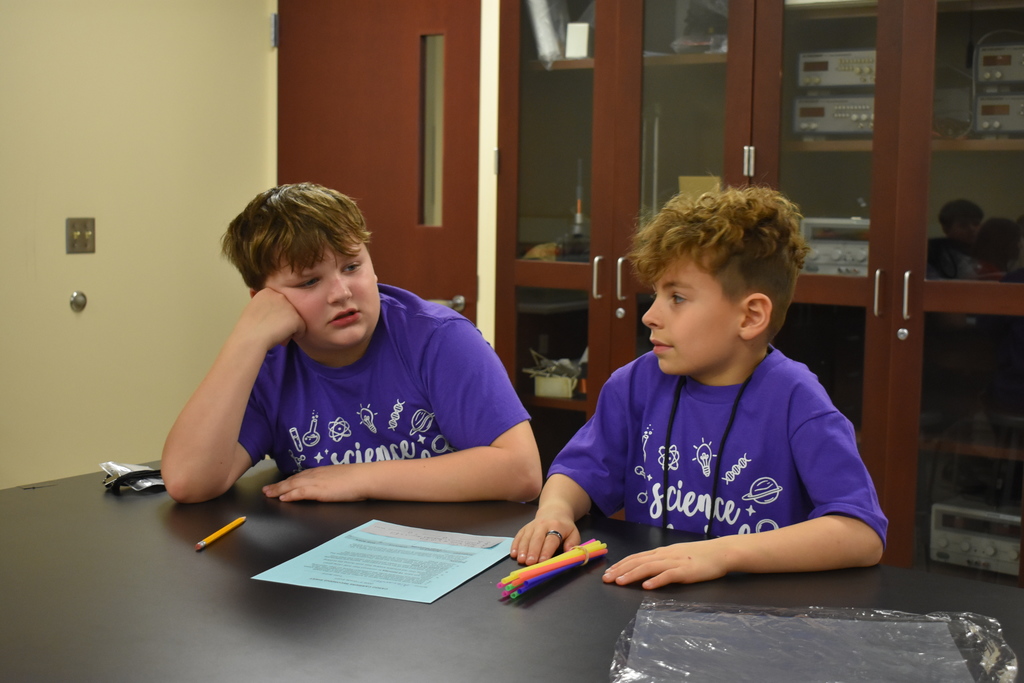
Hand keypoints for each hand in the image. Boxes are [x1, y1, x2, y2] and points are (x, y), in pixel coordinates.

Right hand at [237, 288, 305, 350]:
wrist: (249, 339)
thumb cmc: (248, 329)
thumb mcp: (253, 309)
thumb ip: (264, 305)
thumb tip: (270, 307)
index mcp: (268, 292)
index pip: (279, 304)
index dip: (274, 316)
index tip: (265, 323)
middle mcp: (280, 295)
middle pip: (288, 311)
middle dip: (282, 321)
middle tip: (271, 330)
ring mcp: (289, 306)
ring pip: (295, 320)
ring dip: (289, 329)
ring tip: (275, 335)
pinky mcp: (296, 318)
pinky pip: (302, 329)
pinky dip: (296, 336)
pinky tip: (283, 339)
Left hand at [262, 464, 366, 501]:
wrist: (364, 477)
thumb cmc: (358, 478)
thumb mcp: (341, 478)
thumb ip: (332, 481)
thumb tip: (330, 485)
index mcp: (321, 472)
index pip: (300, 476)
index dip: (288, 480)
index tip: (279, 484)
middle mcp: (315, 475)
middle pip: (292, 480)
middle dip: (278, 486)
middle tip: (265, 490)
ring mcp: (316, 482)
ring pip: (292, 485)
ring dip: (278, 490)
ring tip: (268, 494)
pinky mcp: (319, 490)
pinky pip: (300, 492)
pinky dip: (290, 495)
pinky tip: (282, 498)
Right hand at [510, 512, 580, 566]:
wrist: (554, 511)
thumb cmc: (564, 526)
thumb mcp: (574, 533)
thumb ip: (573, 543)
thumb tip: (569, 551)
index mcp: (556, 526)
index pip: (551, 540)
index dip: (546, 551)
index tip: (542, 561)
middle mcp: (543, 525)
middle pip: (537, 539)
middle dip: (533, 551)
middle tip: (530, 562)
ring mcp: (532, 526)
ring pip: (526, 537)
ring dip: (522, 549)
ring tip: (521, 560)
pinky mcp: (525, 527)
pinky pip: (519, 536)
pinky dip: (515, 545)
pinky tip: (514, 554)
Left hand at [602, 540, 729, 588]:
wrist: (720, 552)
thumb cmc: (700, 555)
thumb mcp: (677, 554)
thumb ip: (662, 560)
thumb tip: (646, 567)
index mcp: (662, 552)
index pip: (637, 557)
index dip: (622, 564)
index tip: (609, 572)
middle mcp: (665, 555)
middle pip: (639, 561)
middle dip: (621, 570)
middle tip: (607, 579)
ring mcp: (675, 562)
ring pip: (649, 567)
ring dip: (633, 575)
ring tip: (620, 582)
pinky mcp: (686, 571)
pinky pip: (669, 576)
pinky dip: (656, 580)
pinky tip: (647, 586)